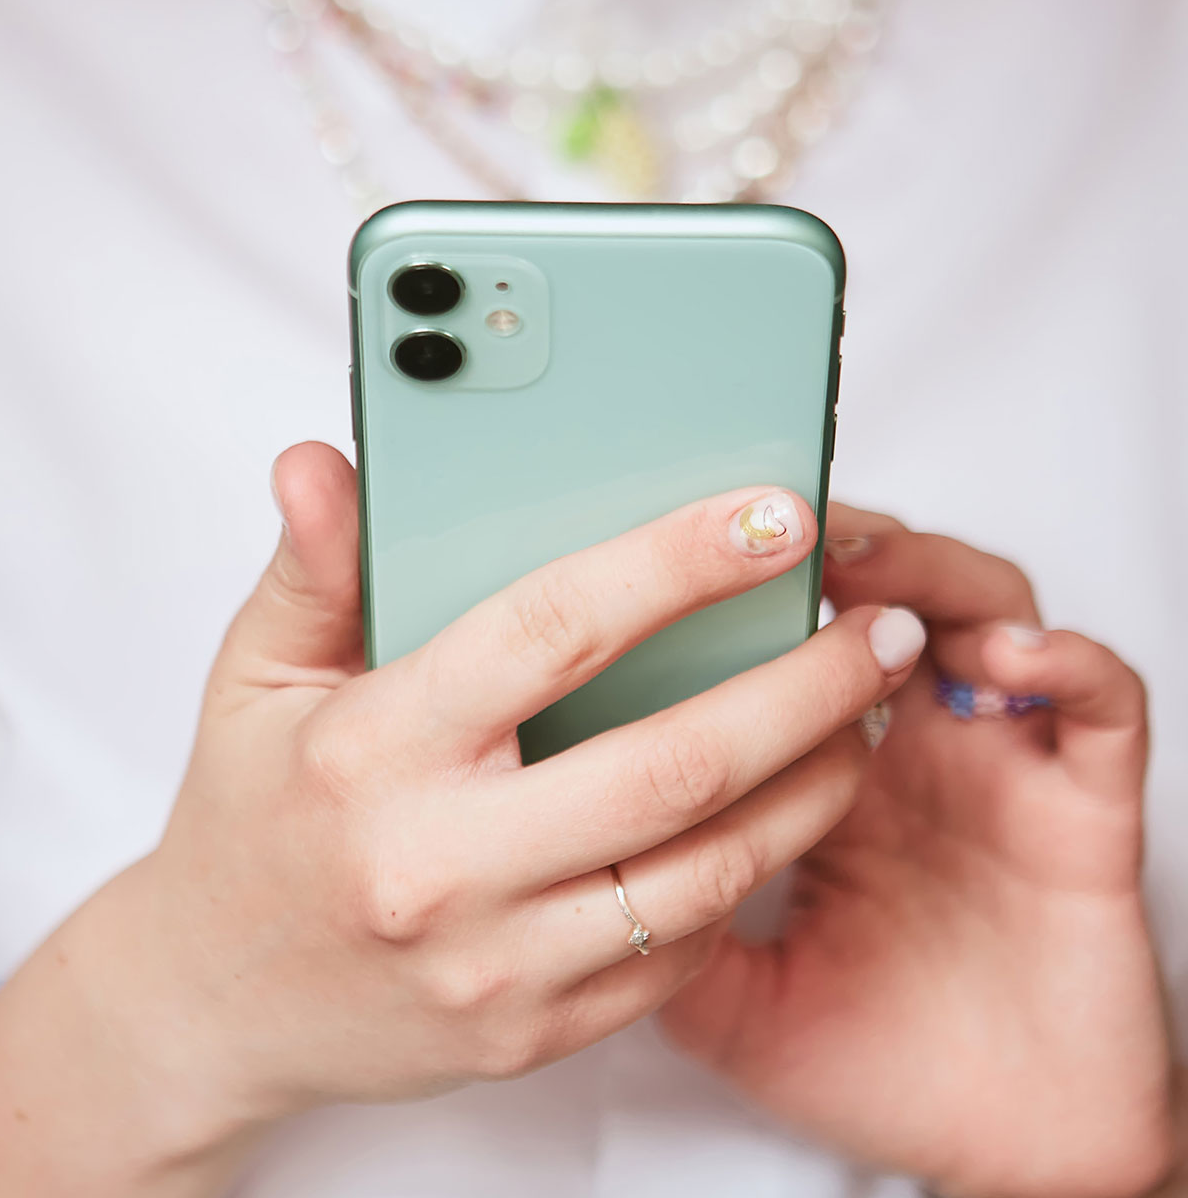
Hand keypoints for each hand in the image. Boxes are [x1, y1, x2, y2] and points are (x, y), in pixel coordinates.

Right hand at [0, 451, 924, 1196]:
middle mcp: (440, 863)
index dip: (676, 563)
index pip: (551, 631)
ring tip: (864, 713)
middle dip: (802, 685)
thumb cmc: (248, 818)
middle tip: (874, 628)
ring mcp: (494, 964)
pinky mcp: (530, 1034)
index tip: (774, 516)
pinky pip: (676, 951)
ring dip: (811, 782)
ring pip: (703, 868)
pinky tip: (779, 810)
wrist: (217, 1001)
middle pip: (672, 762)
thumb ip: (312, 569)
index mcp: (375, 748)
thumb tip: (320, 463)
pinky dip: (745, 873)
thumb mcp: (256, 679)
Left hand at [660, 505, 1175, 1197]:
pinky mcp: (1089, 808)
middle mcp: (912, 750)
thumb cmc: (869, 1065)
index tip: (692, 555)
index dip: (750, 591)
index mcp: (826, 775)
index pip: (787, 645)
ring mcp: (1001, 767)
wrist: (1005, 1148)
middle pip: (884, 597)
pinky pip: (1104, 706)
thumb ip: (662, 926)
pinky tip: (1007, 655)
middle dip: (838, 548)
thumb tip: (555, 862)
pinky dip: (1066, 659)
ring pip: (988, 610)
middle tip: (786, 522)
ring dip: (931, 572)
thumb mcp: (736, 997)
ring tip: (870, 568)